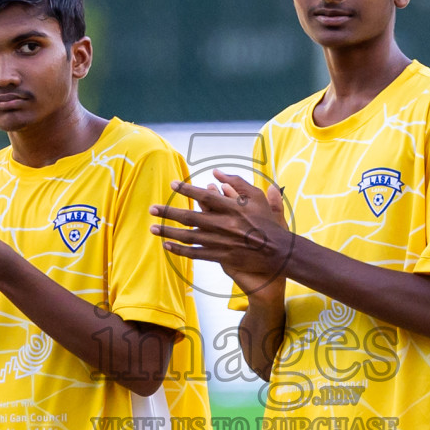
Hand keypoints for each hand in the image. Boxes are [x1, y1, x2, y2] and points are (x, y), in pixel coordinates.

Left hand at [149, 173, 292, 293]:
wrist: (278, 252)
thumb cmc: (267, 222)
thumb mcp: (256, 197)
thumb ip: (236, 182)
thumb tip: (216, 172)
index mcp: (232, 208)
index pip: (205, 196)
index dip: (187, 189)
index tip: (172, 184)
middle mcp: (224, 224)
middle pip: (190, 217)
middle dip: (168, 212)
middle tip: (152, 208)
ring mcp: (221, 242)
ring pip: (189, 236)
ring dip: (168, 232)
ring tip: (153, 228)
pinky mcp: (221, 257)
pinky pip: (196, 253)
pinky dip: (180, 250)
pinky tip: (167, 246)